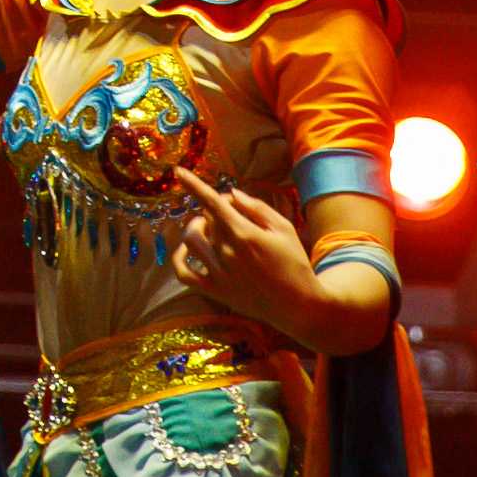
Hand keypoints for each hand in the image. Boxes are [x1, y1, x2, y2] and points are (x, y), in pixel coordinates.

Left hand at [163, 165, 341, 342]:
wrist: (298, 305)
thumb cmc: (295, 263)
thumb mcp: (284, 228)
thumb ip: (256, 208)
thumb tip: (232, 194)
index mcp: (245, 233)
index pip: (211, 202)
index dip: (193, 185)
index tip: (178, 172)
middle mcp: (227, 252)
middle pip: (206, 218)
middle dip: (213, 208)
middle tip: (229, 210)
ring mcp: (218, 273)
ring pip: (191, 240)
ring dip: (195, 227)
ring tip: (207, 226)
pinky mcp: (214, 291)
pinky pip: (184, 273)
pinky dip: (179, 258)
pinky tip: (188, 250)